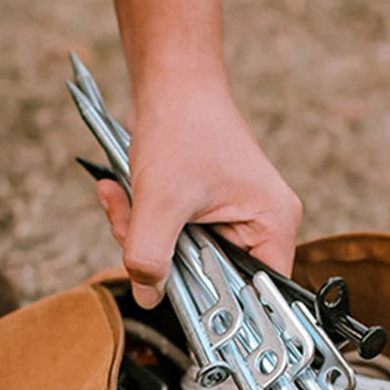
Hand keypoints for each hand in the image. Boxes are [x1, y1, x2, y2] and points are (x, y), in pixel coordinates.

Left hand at [95, 82, 301, 307]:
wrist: (169, 79)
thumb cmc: (181, 125)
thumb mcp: (160, 199)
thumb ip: (150, 255)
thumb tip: (148, 296)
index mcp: (273, 225)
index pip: (262, 295)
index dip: (224, 309)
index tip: (185, 308)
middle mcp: (261, 227)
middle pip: (217, 281)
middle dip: (165, 263)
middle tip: (131, 235)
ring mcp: (234, 220)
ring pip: (187, 261)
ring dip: (144, 240)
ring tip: (120, 204)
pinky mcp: (208, 213)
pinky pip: (173, 240)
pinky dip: (142, 224)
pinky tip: (116, 194)